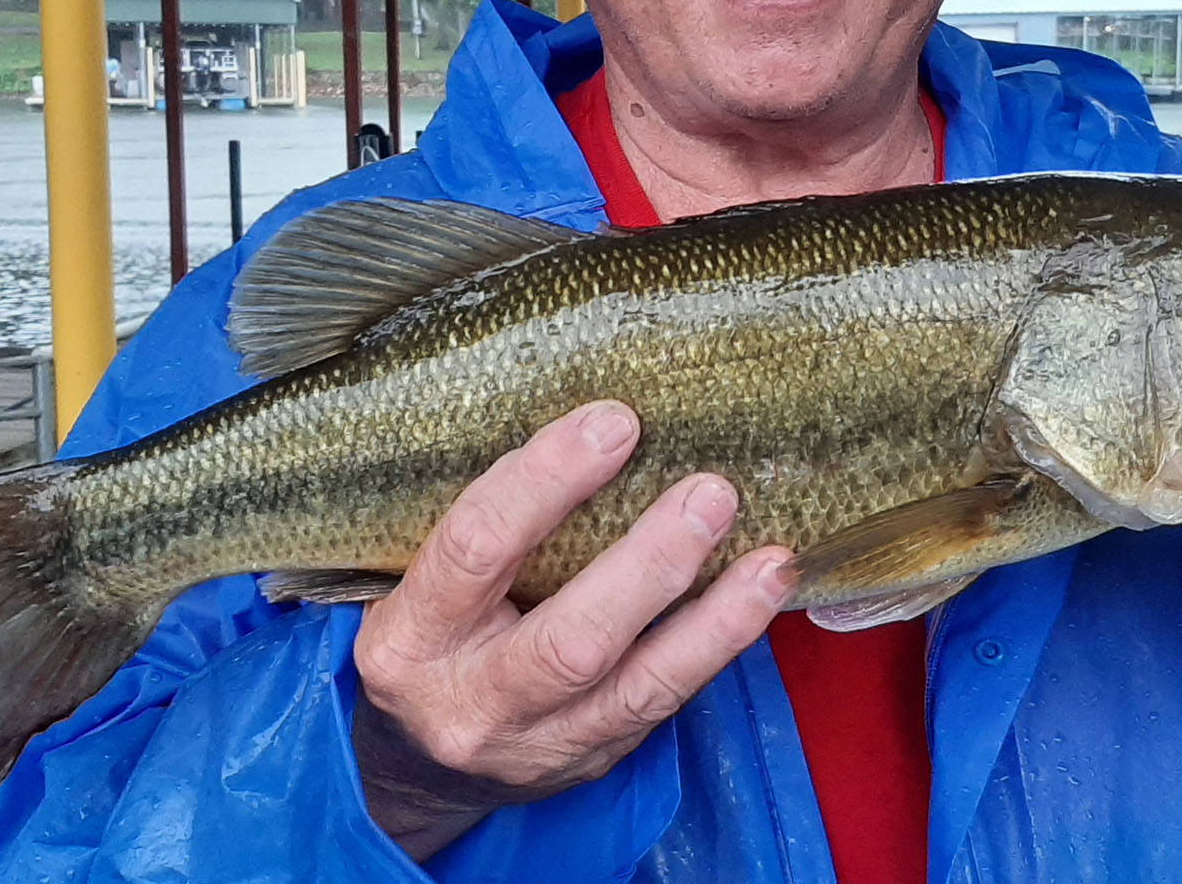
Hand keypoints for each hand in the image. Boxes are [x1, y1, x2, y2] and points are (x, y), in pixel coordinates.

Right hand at [353, 400, 793, 853]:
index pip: (476, 546)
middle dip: (649, 564)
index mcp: (411, 636)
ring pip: (638, 687)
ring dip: (715, 621)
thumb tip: (599, 422)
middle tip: (710, 494)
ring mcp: (536, 744)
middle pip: (569, 639)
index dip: (546, 480)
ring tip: (770, 562)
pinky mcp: (591, 759)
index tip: (615, 422)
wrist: (421, 759)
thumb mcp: (423, 580)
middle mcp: (470, 701)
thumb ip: (491, 522)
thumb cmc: (433, 633)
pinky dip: (718, 646)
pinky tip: (760, 598)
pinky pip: (664, 703)